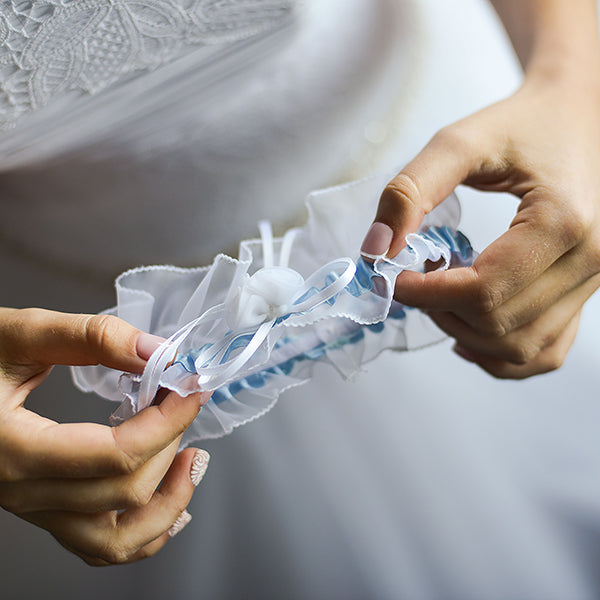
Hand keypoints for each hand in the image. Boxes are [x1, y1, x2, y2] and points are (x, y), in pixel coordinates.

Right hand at [0, 307, 210, 564]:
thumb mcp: (21, 334)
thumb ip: (90, 338)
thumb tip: (156, 352)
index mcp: (14, 449)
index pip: (114, 455)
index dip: (166, 422)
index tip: (190, 389)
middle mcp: (23, 493)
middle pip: (123, 491)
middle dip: (170, 441)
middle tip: (185, 400)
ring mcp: (34, 510)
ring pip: (116, 540)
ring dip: (168, 500)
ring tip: (192, 457)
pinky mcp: (45, 512)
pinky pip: (102, 547)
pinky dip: (146, 532)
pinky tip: (171, 503)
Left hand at [362, 75, 599, 377]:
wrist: (572, 117)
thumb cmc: (520, 126)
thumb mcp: (458, 143)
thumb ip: (409, 191)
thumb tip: (376, 249)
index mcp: (562, 221)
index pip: (483, 290)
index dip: (426, 293)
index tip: (394, 279)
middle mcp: (590, 260)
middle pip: (497, 323)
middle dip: (441, 310)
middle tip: (417, 279)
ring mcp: (593, 283)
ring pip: (519, 348)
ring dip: (465, 333)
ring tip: (442, 296)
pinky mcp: (584, 294)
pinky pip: (544, 352)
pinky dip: (501, 354)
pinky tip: (469, 333)